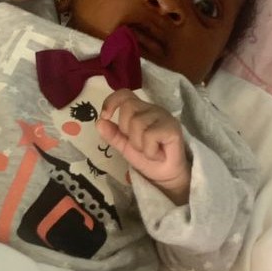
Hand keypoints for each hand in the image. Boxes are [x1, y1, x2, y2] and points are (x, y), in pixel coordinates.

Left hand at [97, 89, 191, 205]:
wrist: (165, 176)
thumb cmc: (147, 157)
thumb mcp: (125, 146)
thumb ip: (112, 134)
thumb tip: (99, 122)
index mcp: (140, 110)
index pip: (124, 94)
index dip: (111, 101)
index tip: (105, 117)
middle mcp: (152, 109)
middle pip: (128, 108)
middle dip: (127, 131)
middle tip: (139, 145)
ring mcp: (164, 117)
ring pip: (137, 123)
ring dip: (139, 145)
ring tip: (150, 151)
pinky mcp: (172, 128)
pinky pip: (150, 135)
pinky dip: (150, 151)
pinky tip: (158, 154)